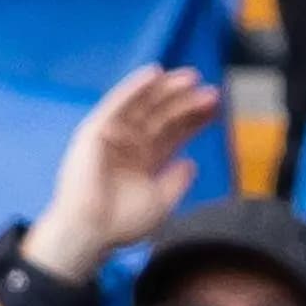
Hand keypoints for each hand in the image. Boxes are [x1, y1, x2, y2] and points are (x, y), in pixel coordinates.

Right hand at [19, 66, 219, 282]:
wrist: (89, 232)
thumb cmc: (119, 224)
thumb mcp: (160, 202)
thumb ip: (177, 181)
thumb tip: (191, 162)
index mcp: (144, 161)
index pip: (174, 132)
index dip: (195, 118)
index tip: (217, 107)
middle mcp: (129, 145)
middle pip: (162, 115)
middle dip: (187, 102)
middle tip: (212, 93)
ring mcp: (111, 137)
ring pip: (143, 105)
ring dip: (166, 89)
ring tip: (191, 78)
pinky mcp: (94, 132)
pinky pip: (116, 103)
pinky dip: (134, 87)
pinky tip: (155, 73)